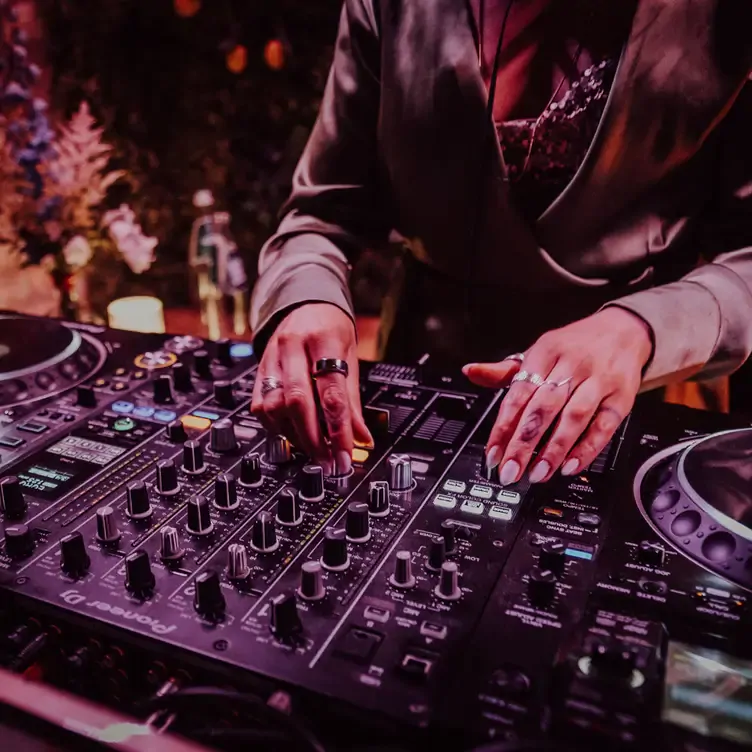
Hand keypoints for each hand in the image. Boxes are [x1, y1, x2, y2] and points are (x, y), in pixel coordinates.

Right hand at [251, 303, 372, 475]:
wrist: (303, 304)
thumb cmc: (330, 329)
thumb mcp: (350, 357)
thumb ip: (353, 400)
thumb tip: (362, 438)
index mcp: (322, 340)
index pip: (331, 392)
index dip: (339, 429)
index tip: (346, 455)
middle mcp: (292, 348)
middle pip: (298, 402)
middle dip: (314, 439)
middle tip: (329, 462)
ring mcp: (271, 359)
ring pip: (275, 407)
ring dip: (295, 435)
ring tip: (314, 449)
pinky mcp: (258, 371)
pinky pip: (261, 406)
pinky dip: (277, 427)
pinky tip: (293, 434)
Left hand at [463, 308, 652, 484]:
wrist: (624, 331)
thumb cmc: (575, 347)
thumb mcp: (539, 352)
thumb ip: (505, 371)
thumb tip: (471, 372)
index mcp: (545, 352)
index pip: (518, 393)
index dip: (503, 427)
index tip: (493, 454)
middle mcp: (571, 365)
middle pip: (543, 408)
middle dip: (523, 443)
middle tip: (510, 471)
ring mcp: (598, 381)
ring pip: (573, 417)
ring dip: (554, 449)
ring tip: (538, 473)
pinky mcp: (621, 397)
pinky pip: (604, 426)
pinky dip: (587, 448)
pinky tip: (570, 466)